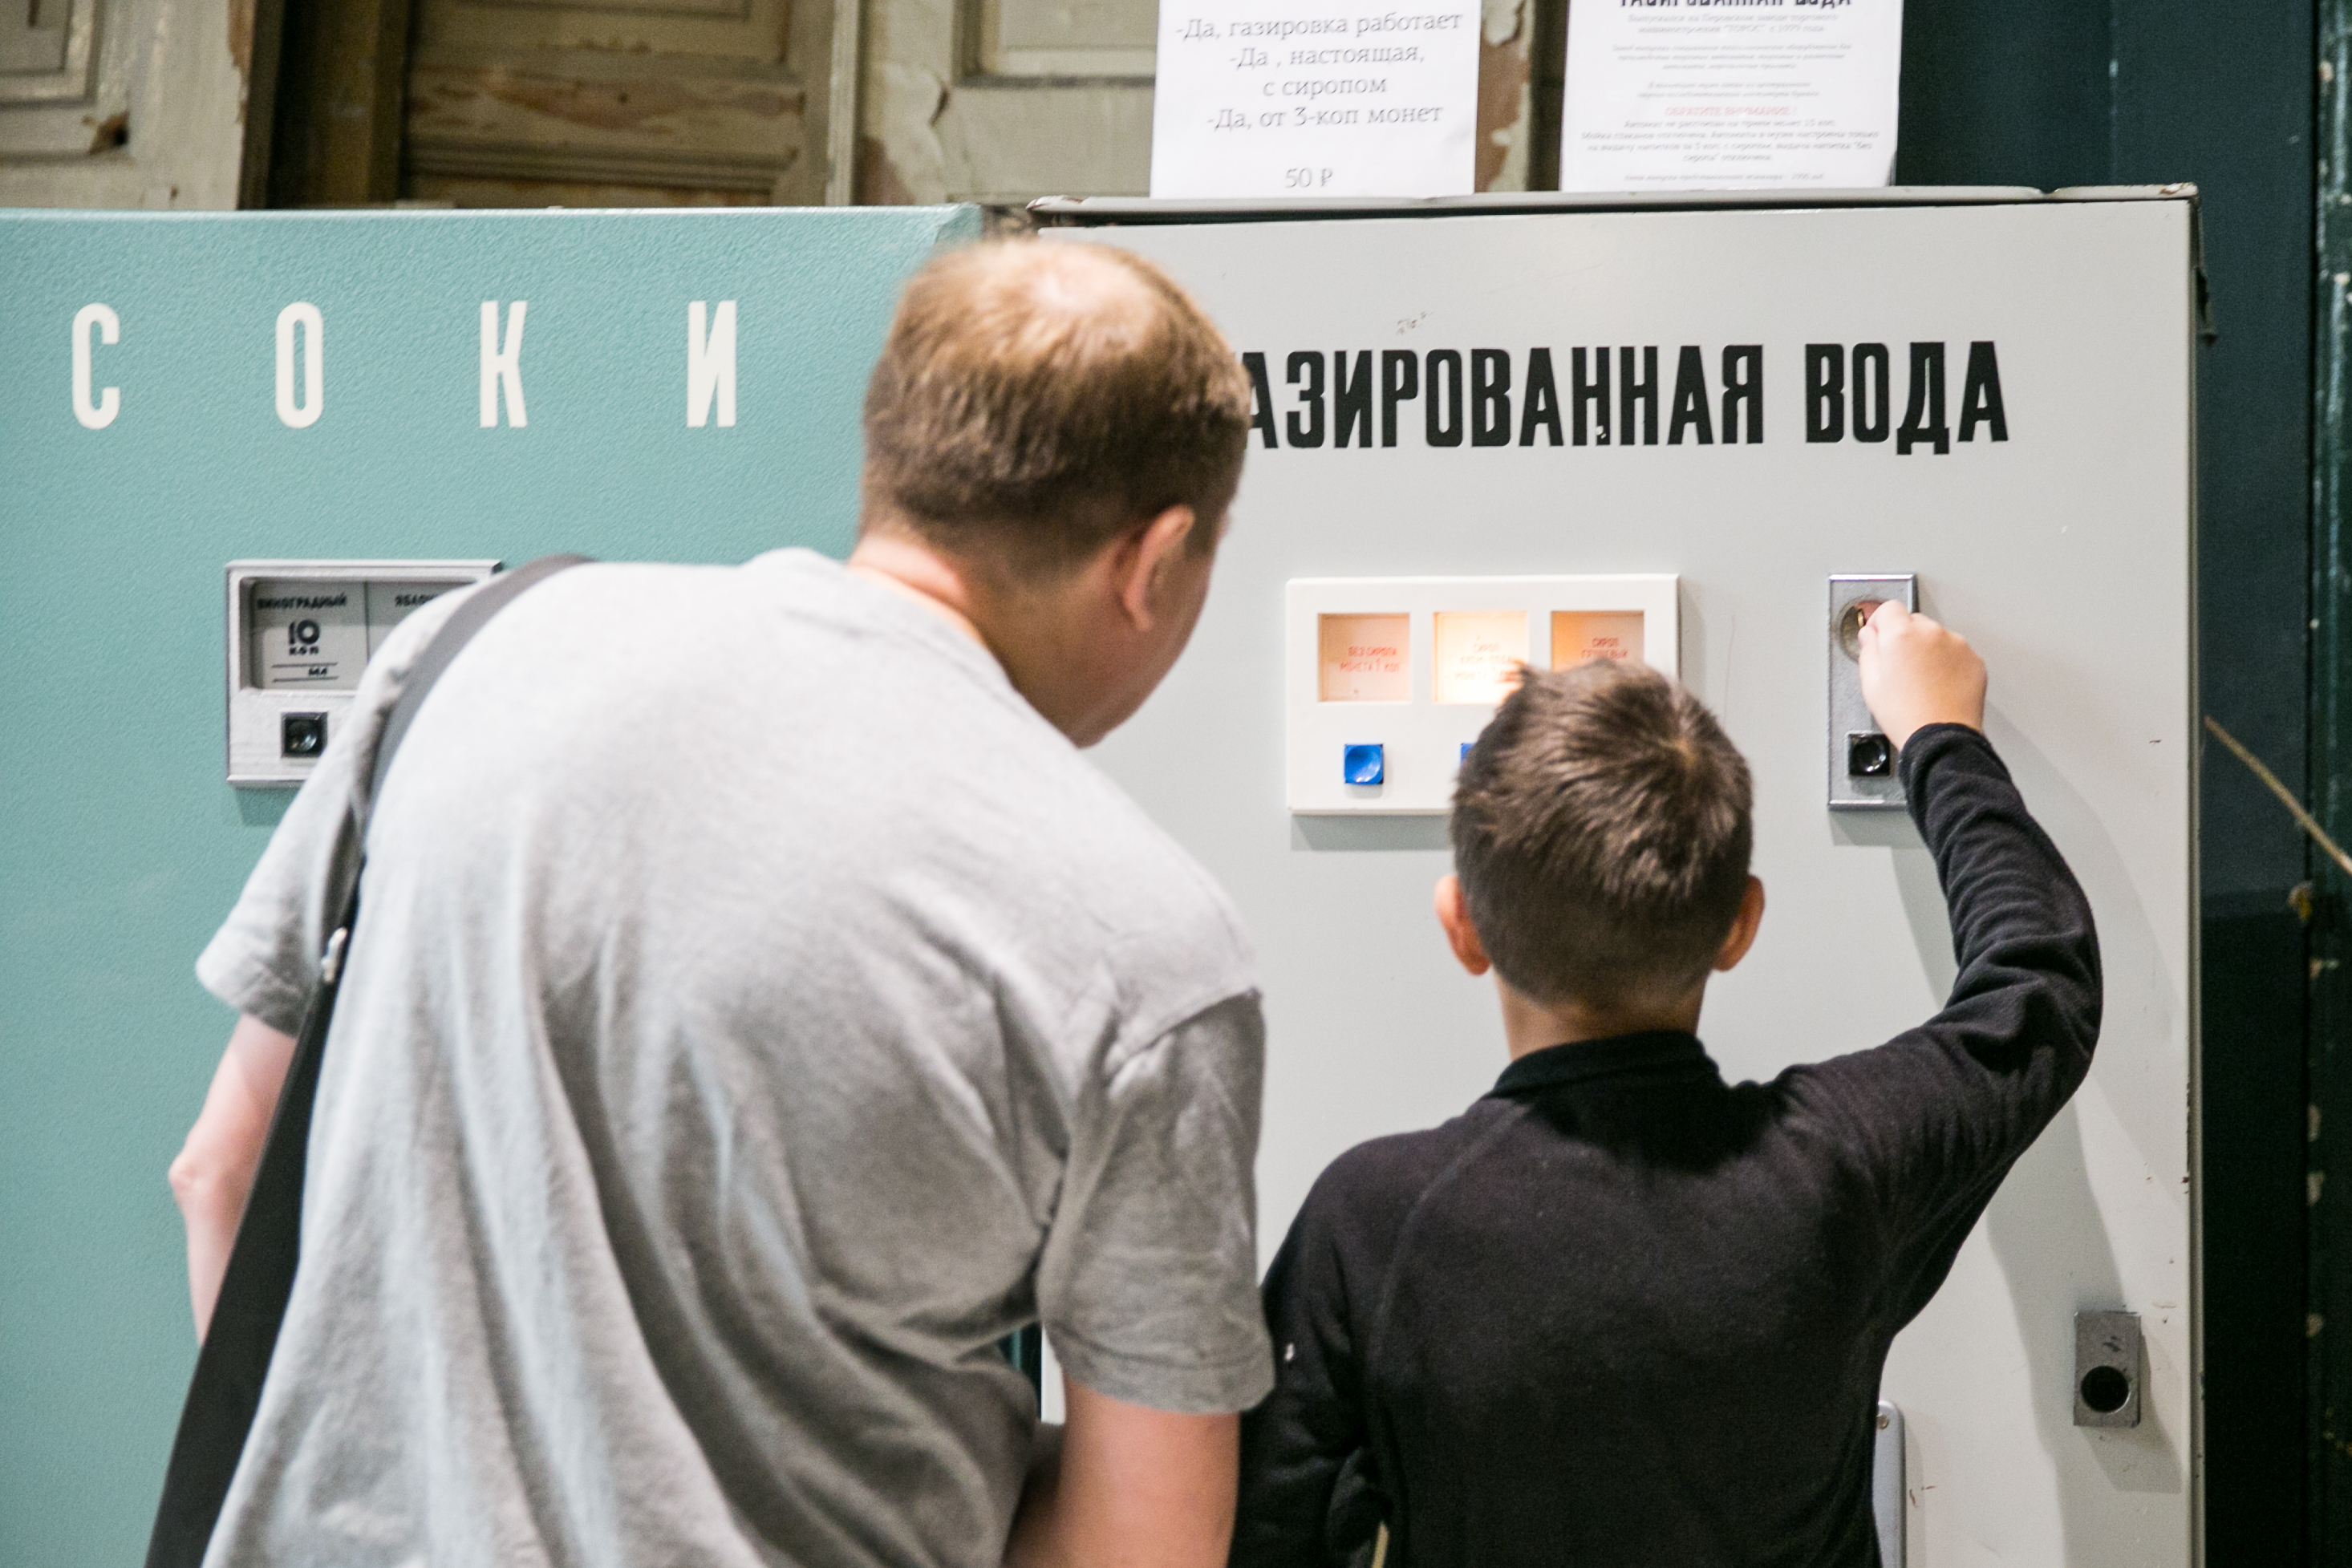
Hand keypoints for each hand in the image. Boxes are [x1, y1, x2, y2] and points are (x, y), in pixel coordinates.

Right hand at [1857, 600, 1985, 749]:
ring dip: (1927, 649)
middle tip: (1899, 665)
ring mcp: (1956, 645)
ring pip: (1936, 636)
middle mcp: (1931, 633)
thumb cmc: (1906, 715)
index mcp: (1900, 635)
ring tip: (1921, 680)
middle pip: (1913, 621)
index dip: (1879, 622)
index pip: (1888, 608)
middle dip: (1904, 637)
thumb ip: (1868, 651)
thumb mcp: (1870, 684)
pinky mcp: (1973, 659)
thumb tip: (1869, 637)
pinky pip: (1956, 652)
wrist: (1941, 736)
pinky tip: (1938, 684)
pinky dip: (1947, 662)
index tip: (1877, 634)